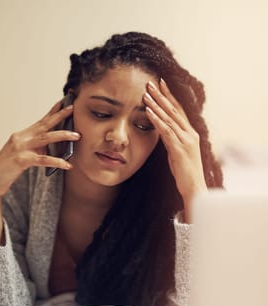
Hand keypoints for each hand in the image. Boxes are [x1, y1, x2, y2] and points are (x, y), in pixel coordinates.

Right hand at [0, 100, 79, 197]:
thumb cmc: (7, 168)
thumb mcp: (23, 153)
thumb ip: (36, 147)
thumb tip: (54, 145)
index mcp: (22, 135)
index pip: (41, 121)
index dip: (53, 111)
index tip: (65, 102)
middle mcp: (21, 138)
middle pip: (45, 124)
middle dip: (60, 115)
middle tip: (73, 108)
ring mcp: (20, 148)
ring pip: (45, 138)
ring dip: (63, 135)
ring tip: (77, 135)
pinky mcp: (21, 160)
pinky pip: (43, 159)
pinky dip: (57, 161)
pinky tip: (67, 164)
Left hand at [143, 79, 206, 221]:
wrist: (194, 188)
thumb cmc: (185, 172)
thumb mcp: (177, 152)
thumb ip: (171, 139)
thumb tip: (162, 130)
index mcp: (190, 133)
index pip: (179, 110)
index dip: (170, 96)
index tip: (161, 84)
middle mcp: (190, 133)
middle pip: (174, 110)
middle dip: (162, 95)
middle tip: (151, 83)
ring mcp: (186, 140)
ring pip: (170, 118)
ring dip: (157, 105)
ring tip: (146, 94)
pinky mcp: (179, 149)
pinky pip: (166, 132)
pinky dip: (157, 120)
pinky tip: (148, 112)